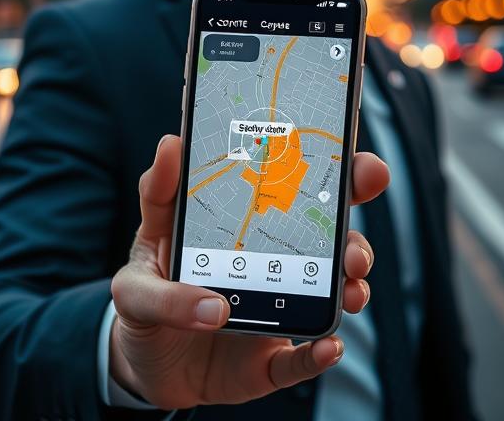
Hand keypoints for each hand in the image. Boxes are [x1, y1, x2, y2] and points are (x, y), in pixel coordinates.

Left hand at [109, 134, 388, 409]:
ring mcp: (276, 305)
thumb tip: (170, 144)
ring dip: (349, 278)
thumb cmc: (146, 297)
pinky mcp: (270, 358)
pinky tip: (330, 344)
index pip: (287, 178)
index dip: (322, 153)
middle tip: (365, 193)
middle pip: (323, 226)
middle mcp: (269, 258)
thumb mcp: (138, 236)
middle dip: (352, 210)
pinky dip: (320, 351)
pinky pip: (301, 356)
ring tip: (350, 281)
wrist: (143, 367)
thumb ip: (153, 200)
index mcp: (240, 221)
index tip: (348, 136)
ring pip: (329, 284)